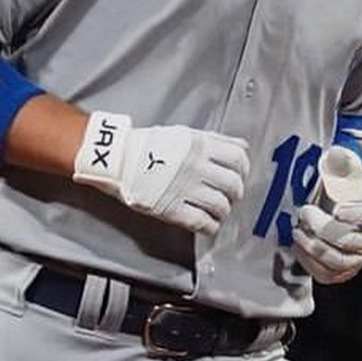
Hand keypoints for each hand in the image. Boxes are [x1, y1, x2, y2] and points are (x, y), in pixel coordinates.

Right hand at [72, 110, 249, 234]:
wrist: (118, 159)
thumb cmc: (148, 146)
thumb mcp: (184, 134)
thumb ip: (213, 140)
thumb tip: (241, 146)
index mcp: (200, 145)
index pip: (238, 157)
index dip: (243, 169)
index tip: (239, 175)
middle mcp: (196, 166)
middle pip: (233, 184)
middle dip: (235, 193)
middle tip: (229, 196)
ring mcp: (184, 189)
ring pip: (220, 206)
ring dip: (223, 211)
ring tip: (217, 211)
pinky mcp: (172, 208)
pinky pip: (202, 223)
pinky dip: (210, 226)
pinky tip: (207, 224)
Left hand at [293, 146, 361, 282]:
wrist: (336, 215)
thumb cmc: (342, 194)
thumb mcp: (344, 175)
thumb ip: (342, 163)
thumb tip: (336, 152)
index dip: (353, 214)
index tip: (336, 209)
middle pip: (349, 241)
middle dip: (323, 228)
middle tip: (304, 212)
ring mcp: (356, 260)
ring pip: (337, 261)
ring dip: (314, 247)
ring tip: (295, 231)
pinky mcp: (340, 273)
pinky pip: (326, 274)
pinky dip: (309, 263)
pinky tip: (296, 247)